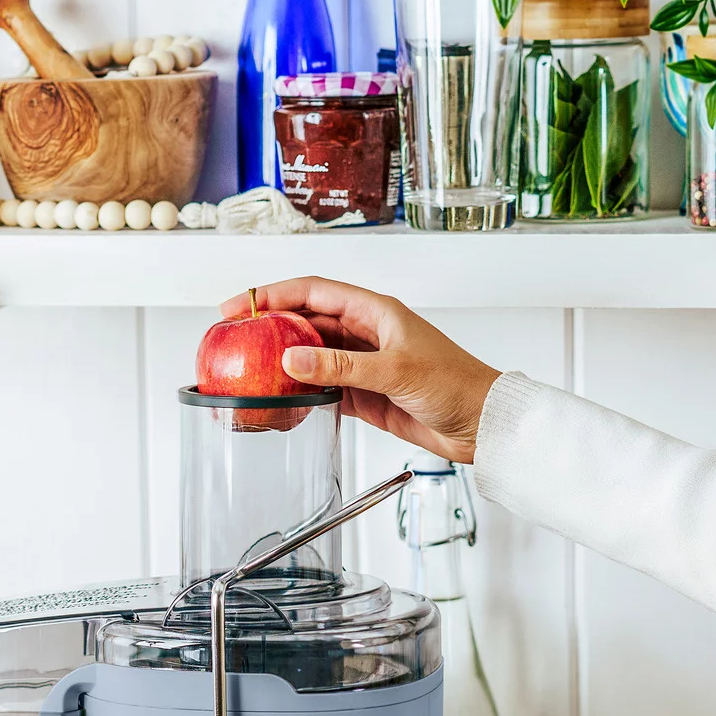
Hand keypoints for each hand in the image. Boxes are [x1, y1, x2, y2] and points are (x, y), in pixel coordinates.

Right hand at [219, 278, 499, 464]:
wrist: (481, 423)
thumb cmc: (455, 384)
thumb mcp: (394, 371)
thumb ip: (340, 367)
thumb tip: (291, 362)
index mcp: (375, 312)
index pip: (313, 292)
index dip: (273, 294)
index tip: (240, 305)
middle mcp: (366, 333)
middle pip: (306, 320)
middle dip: (269, 325)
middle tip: (234, 337)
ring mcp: (363, 363)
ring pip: (311, 354)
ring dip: (282, 359)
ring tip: (248, 367)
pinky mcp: (365, 394)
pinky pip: (324, 386)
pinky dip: (301, 391)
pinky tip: (281, 397)